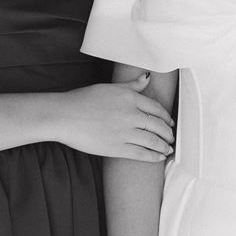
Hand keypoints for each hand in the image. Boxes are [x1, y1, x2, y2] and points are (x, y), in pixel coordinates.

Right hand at [57, 74, 174, 160]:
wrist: (64, 116)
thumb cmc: (82, 100)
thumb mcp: (109, 87)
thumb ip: (131, 85)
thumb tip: (147, 77)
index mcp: (129, 97)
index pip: (156, 108)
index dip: (166, 117)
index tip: (170, 122)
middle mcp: (130, 114)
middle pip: (158, 125)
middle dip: (168, 133)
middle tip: (171, 138)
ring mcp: (125, 132)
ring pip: (153, 141)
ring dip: (164, 146)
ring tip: (168, 149)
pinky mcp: (117, 148)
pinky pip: (142, 153)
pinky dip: (154, 156)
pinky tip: (159, 157)